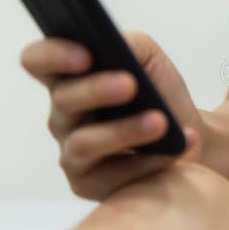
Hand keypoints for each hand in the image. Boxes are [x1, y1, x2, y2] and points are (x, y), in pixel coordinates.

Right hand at [20, 32, 205, 199]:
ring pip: (85, 142)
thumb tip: (117, 45)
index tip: (86, 54)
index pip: (38, 61)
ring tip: (160, 122)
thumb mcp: (149, 58)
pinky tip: (177, 146)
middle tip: (130, 84)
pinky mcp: (90, 184)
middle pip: (64, 100)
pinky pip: (113, 175)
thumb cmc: (161, 93)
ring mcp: (72, 152)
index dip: (53, 55)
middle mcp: (63, 115)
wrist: (190, 134)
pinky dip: (149, 161)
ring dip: (125, 130)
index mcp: (69, 78)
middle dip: (97, 90)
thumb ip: (130, 46)